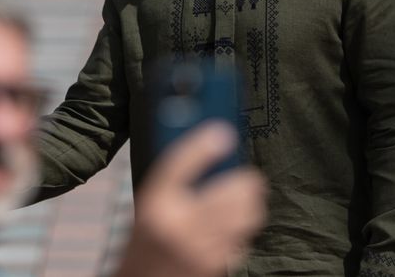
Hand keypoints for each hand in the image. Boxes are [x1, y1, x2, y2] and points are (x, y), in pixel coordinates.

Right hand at [114, 122, 266, 276]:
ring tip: (244, 199)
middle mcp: (179, 224)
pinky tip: (234, 227)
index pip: (179, 162)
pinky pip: (244, 238)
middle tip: (244, 176)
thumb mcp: (147, 205)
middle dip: (246, 179)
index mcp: (155, 203)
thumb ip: (172, 181)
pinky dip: (244, 229)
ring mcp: (201, 247)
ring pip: (248, 214)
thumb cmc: (143, 242)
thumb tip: (205, 147)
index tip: (222, 132)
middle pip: (235, 189)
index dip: (203, 143)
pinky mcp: (216, 265)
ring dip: (252, 202)